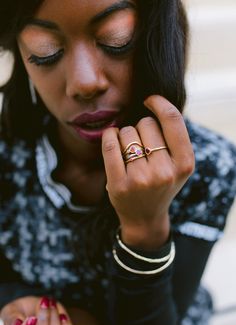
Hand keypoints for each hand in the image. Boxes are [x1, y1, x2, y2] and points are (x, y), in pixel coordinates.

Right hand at [0, 296, 75, 324]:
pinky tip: (62, 316)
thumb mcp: (11, 311)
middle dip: (43, 320)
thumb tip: (18, 324)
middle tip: (44, 302)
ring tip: (51, 304)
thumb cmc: (22, 313)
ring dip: (54, 321)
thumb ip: (11, 317)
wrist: (36, 313)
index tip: (31, 319)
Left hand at [102, 95, 194, 249]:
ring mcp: (141, 180)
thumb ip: (173, 138)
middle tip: (141, 145)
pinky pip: (110, 144)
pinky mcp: (119, 185)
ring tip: (130, 153)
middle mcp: (165, 172)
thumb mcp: (178, 165)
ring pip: (127, 132)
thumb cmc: (161, 184)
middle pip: (146, 123)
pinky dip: (109, 136)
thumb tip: (154, 102)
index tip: (150, 100)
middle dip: (141, 128)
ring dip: (125, 136)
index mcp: (184, 163)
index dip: (159, 103)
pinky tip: (112, 138)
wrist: (145, 217)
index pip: (172, 120)